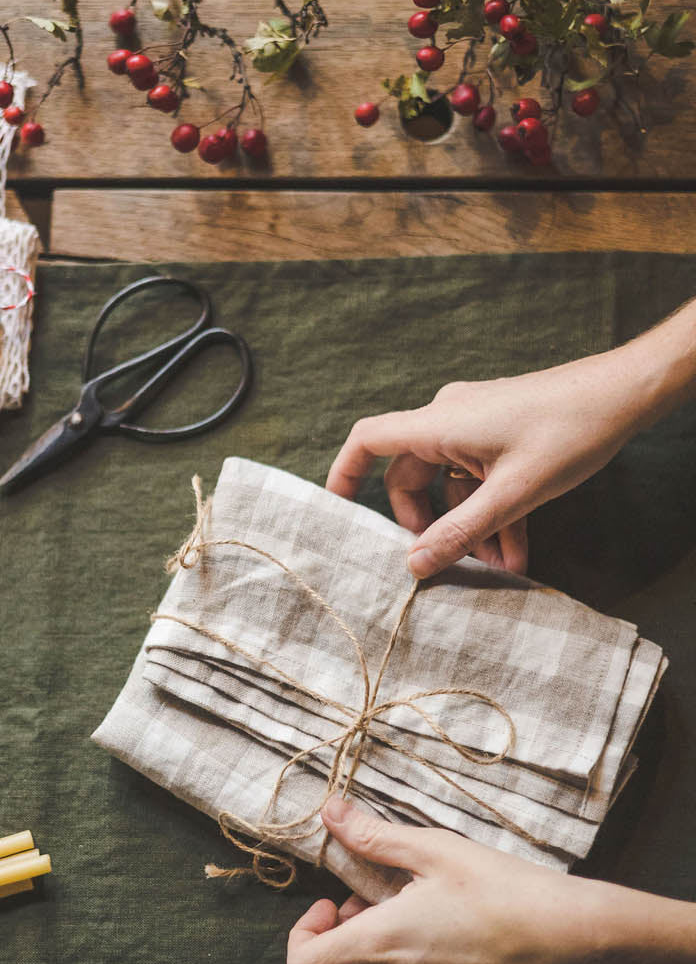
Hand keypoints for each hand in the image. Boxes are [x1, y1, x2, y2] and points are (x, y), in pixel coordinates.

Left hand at [286, 798, 668, 963]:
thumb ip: (372, 836)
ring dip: (377, 954)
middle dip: (344, 935)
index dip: (304, 933)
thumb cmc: (500, 889)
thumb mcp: (432, 849)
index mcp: (378, 947)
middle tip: (377, 896)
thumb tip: (329, 812)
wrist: (571, 942)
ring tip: (415, 912)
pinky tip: (448, 938)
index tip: (334, 901)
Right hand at [326, 348, 653, 577]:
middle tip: (443, 562)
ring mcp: (476, 425)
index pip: (369, 441)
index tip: (339, 512)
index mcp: (438, 423)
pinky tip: (517, 549)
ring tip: (497, 568)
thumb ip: (459, 532)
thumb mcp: (512, 494)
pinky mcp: (502, 433)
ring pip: (453, 484)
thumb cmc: (568, 432)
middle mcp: (449, 419)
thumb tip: (414, 566)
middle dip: (427, 524)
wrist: (623, 395)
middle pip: (411, 476)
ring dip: (470, 526)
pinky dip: (493, 511)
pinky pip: (481, 477)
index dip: (345, 475)